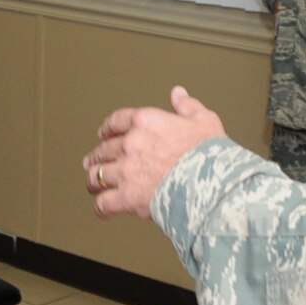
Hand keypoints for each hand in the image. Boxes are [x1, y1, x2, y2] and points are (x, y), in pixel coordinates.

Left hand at [84, 86, 226, 218]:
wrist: (211, 184)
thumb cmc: (210, 154)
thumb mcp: (204, 120)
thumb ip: (187, 106)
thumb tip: (178, 94)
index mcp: (146, 122)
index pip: (116, 122)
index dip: (107, 129)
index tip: (104, 133)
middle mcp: (131, 144)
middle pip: (104, 149)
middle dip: (98, 155)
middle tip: (95, 160)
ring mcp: (126, 171)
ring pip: (97, 175)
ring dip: (94, 179)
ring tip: (93, 184)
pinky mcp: (126, 197)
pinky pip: (104, 203)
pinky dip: (101, 207)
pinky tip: (102, 209)